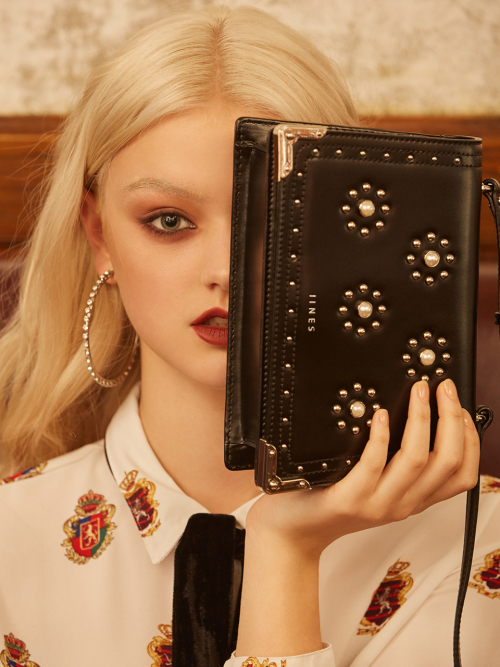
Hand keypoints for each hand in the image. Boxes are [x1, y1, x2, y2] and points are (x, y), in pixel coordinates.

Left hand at [246, 379, 478, 559]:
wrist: (296, 531)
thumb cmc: (334, 498)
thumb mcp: (379, 485)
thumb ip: (399, 462)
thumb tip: (420, 416)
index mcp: (415, 499)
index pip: (462, 475)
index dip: (469, 439)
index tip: (463, 408)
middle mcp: (403, 504)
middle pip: (448, 462)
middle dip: (451, 419)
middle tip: (444, 388)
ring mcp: (378, 504)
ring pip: (416, 461)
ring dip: (421, 420)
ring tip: (419, 392)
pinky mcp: (349, 500)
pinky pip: (372, 464)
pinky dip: (380, 436)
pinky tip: (380, 414)